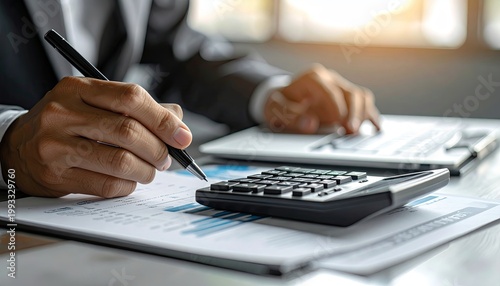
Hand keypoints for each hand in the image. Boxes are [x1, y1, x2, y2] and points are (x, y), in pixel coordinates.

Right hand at [0, 77, 190, 197]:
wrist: (19, 146)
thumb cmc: (67, 122)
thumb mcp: (94, 102)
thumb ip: (137, 108)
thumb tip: (178, 122)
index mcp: (79, 89)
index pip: (131, 98)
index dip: (163, 119)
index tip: (182, 136)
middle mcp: (63, 113)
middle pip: (129, 132)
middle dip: (158, 149)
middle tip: (166, 158)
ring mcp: (56, 145)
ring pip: (120, 162)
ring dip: (146, 171)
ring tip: (150, 171)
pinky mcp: (55, 176)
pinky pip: (106, 186)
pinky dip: (127, 186)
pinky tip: (128, 181)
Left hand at [264, 64, 380, 133]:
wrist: (282, 99)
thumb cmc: (279, 104)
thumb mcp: (276, 111)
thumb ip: (291, 117)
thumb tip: (310, 124)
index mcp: (312, 78)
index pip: (329, 90)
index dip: (335, 107)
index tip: (337, 122)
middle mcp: (330, 79)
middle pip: (350, 92)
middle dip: (353, 112)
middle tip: (350, 131)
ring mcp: (340, 87)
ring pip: (361, 96)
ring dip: (363, 114)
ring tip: (358, 132)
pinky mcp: (347, 97)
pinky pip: (364, 103)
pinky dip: (370, 115)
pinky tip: (375, 128)